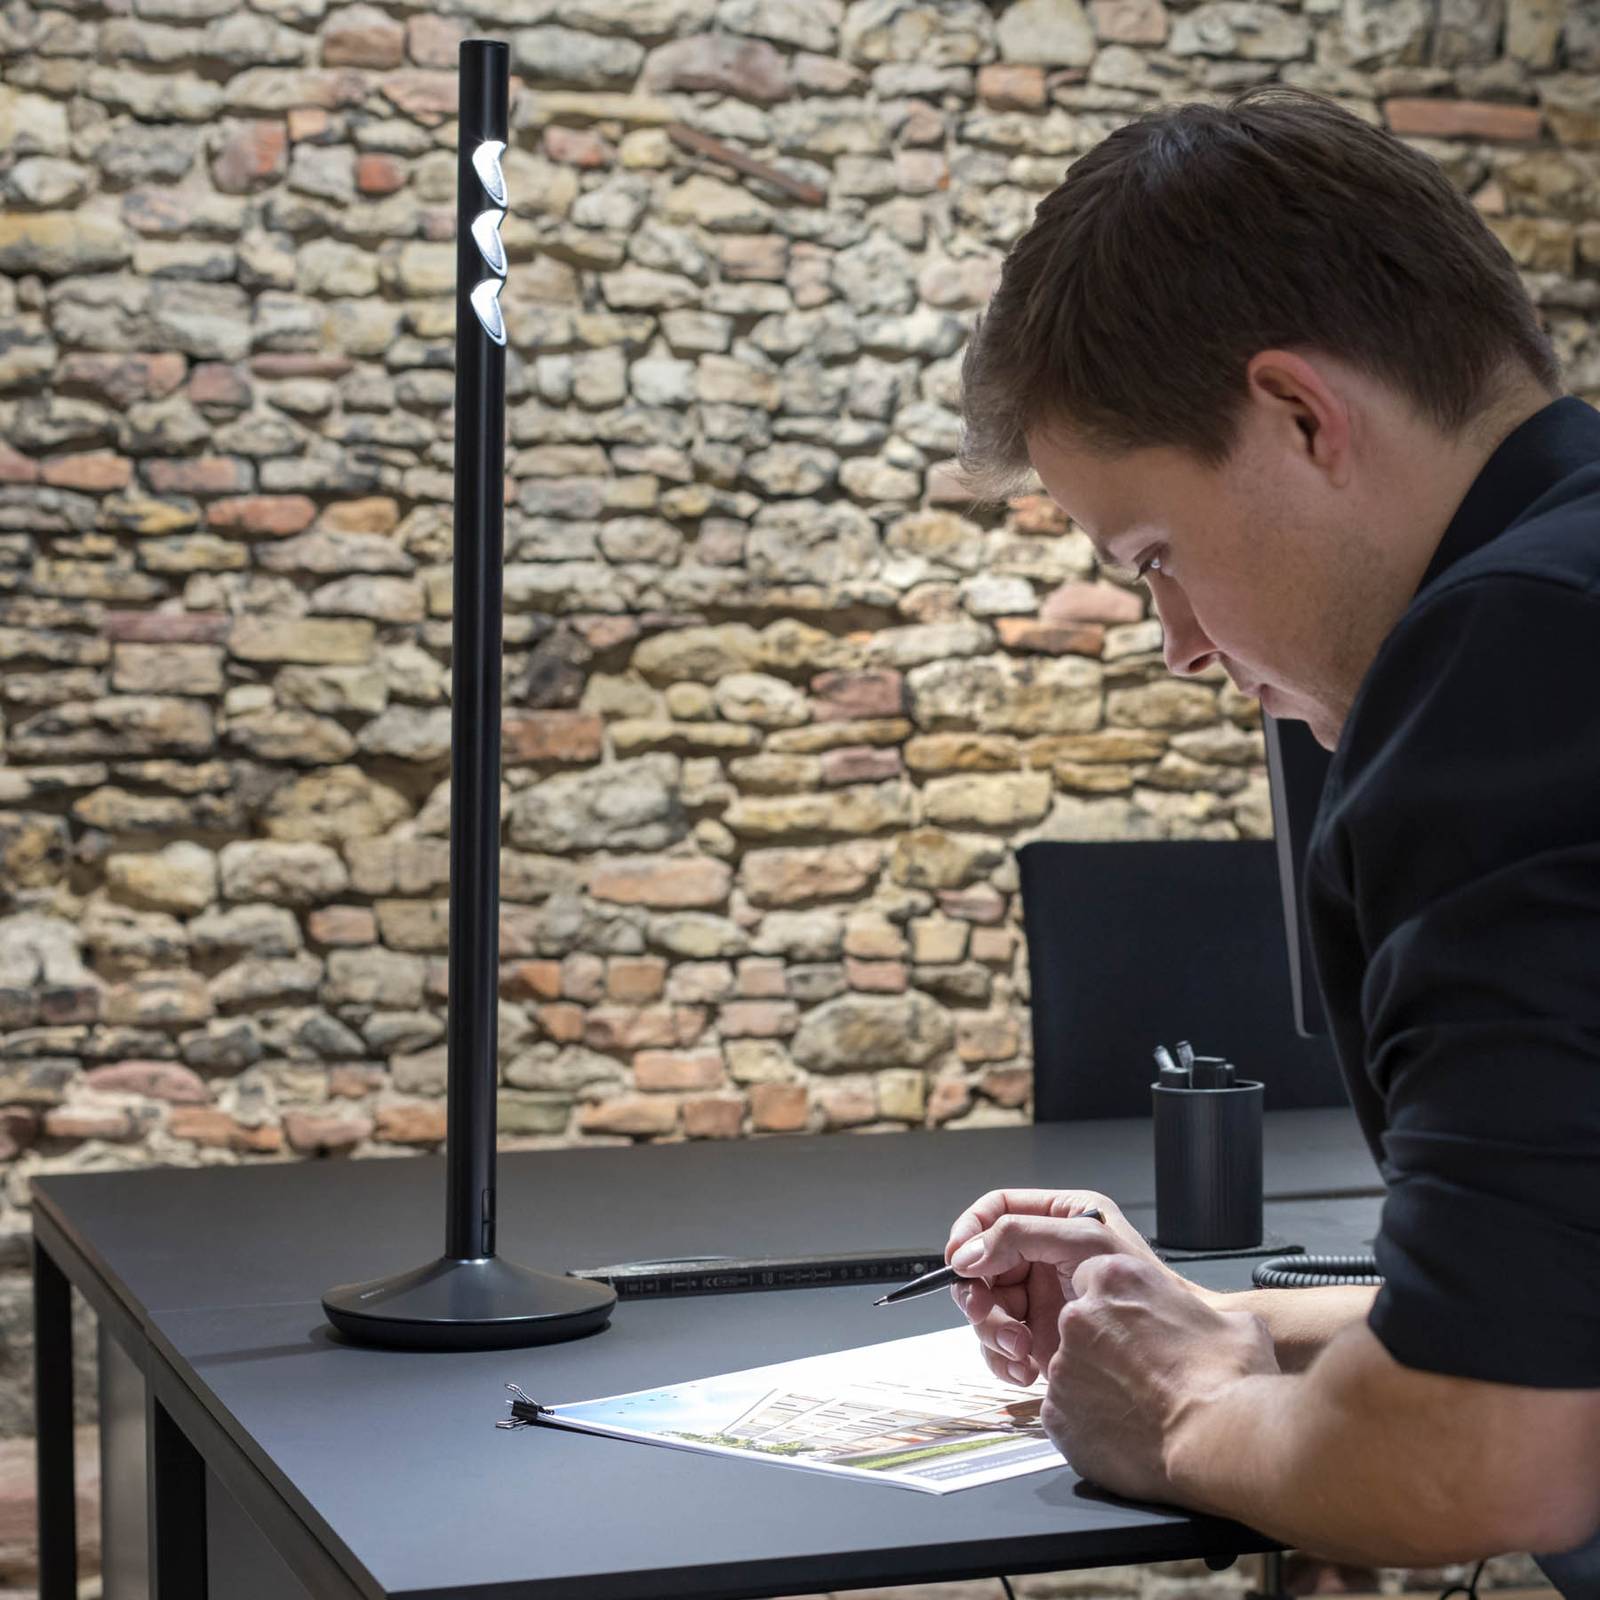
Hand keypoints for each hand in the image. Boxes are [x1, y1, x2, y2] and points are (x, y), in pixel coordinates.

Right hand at [944, 1189, 1171, 1386]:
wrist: (1168, 1355)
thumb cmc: (1145, 1287)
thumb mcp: (1082, 1242)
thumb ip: (1020, 1235)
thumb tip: (969, 1252)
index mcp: (1054, 1219)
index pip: (995, 1211)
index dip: (970, 1231)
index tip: (958, 1258)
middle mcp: (1039, 1256)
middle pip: (980, 1265)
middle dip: (977, 1294)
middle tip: (984, 1310)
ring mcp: (1035, 1298)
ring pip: (982, 1307)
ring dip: (990, 1331)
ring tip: (1017, 1346)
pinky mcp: (1035, 1337)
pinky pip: (996, 1345)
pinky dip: (1001, 1360)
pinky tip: (1023, 1366)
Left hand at [1042, 1251, 1278, 1502]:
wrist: (1220, 1441)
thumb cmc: (1230, 1379)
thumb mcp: (1234, 1321)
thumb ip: (1200, 1314)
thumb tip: (1209, 1329)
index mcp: (1116, 1280)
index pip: (1094, 1278)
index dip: (1117, 1307)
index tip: (1136, 1329)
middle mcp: (1079, 1317)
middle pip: (1080, 1325)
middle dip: (1104, 1346)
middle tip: (1141, 1374)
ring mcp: (1064, 1368)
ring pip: (1072, 1372)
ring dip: (1096, 1386)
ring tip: (1139, 1410)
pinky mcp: (1057, 1417)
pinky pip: (1065, 1415)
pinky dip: (1088, 1425)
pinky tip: (1125, 1435)